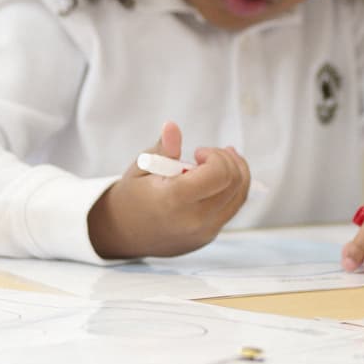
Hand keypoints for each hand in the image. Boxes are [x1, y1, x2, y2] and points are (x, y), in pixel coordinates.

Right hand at [87, 122, 251, 259]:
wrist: (123, 233)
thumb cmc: (132, 195)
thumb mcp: (141, 167)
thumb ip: (162, 149)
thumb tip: (171, 127)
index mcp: (173, 201)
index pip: (218, 174)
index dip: (214, 156)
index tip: (197, 153)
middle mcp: (193, 220)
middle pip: (234, 183)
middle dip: (227, 160)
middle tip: (204, 155)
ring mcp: (204, 232)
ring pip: (240, 196)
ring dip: (236, 172)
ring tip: (217, 160)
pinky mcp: (209, 236)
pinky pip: (233, 207)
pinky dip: (233, 188)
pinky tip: (219, 176)